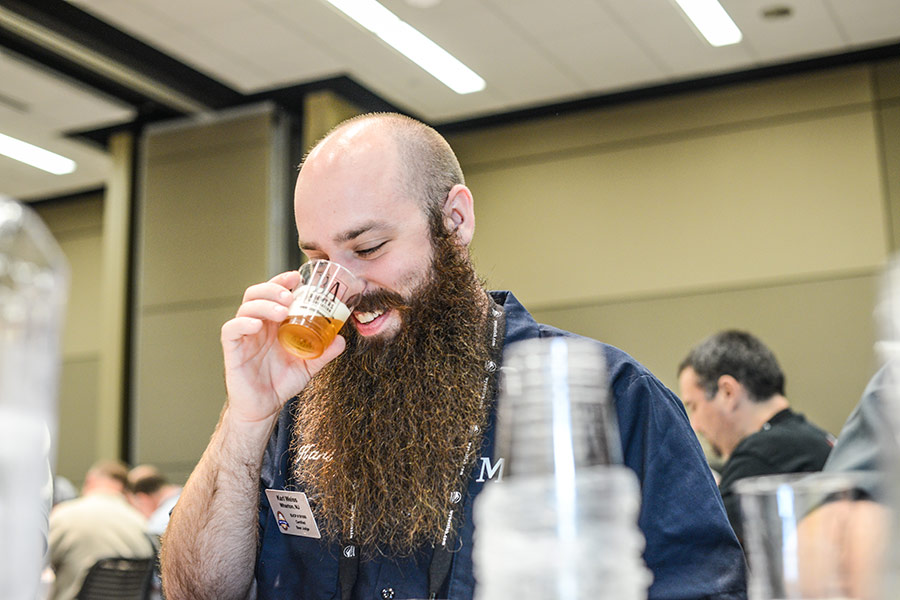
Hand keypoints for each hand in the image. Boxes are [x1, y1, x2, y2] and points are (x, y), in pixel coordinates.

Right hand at [220, 271, 345, 423]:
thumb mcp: (308, 365)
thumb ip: (323, 352)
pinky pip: (231, 330)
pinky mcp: (232, 349)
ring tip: (282, 310)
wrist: (264, 407)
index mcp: (274, 323)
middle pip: (257, 294)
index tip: (296, 276)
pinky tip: (257, 325)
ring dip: (264, 304)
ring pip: (246, 307)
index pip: (273, 293)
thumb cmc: (281, 382)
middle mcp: (257, 325)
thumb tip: (341, 339)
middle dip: (273, 288)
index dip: (282, 281)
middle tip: (291, 295)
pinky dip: (243, 323)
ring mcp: (244, 336)